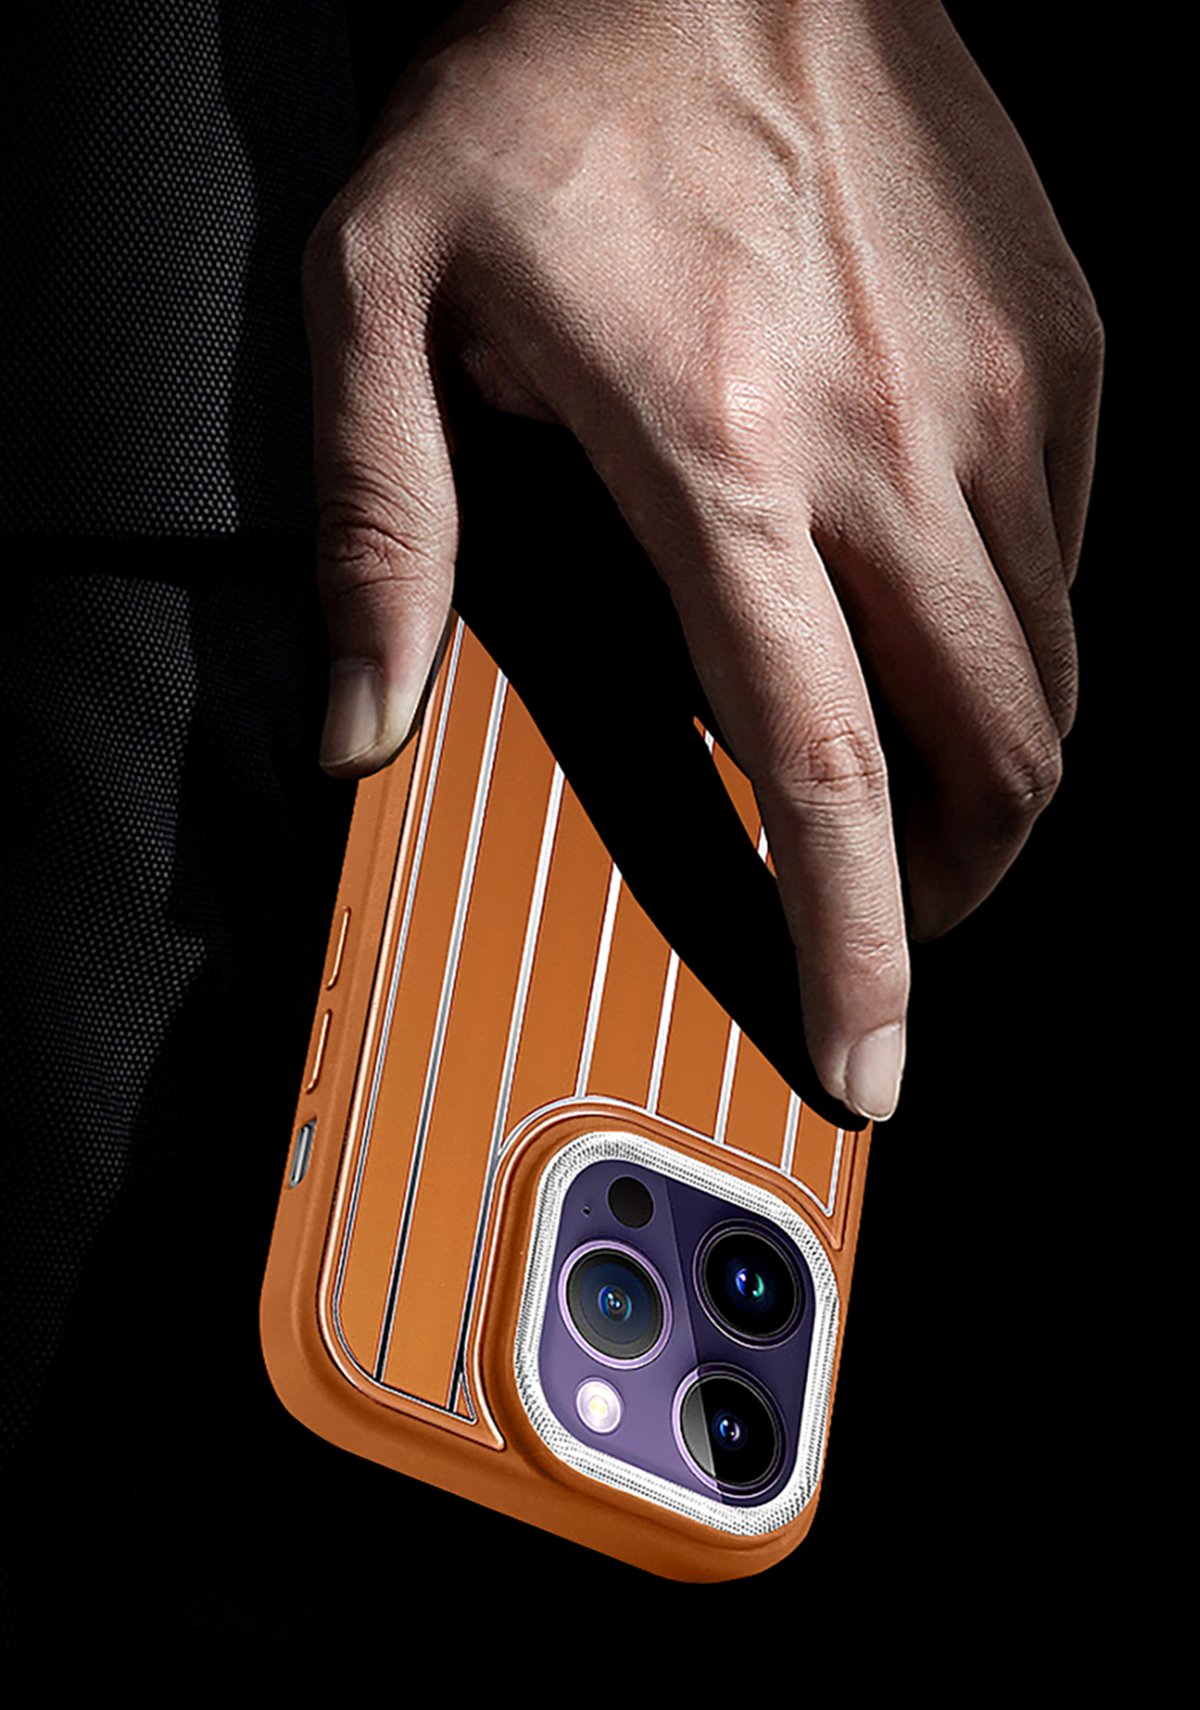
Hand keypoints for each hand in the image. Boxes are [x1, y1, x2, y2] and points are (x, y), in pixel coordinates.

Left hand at [301, 0, 1103, 1120]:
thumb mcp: (386, 292)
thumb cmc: (550, 88)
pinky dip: (1015, 628)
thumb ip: (380, 526)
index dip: (860, 947)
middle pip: (999, 754)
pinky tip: (932, 608)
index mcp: (724, 464)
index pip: (829, 776)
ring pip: (1053, 668)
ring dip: (997, 770)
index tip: (869, 1056)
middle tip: (894, 910)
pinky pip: (1067, 548)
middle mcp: (893, 443)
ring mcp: (999, 393)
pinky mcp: (1059, 345)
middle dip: (960, 881)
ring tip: (919, 785)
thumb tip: (364, 722)